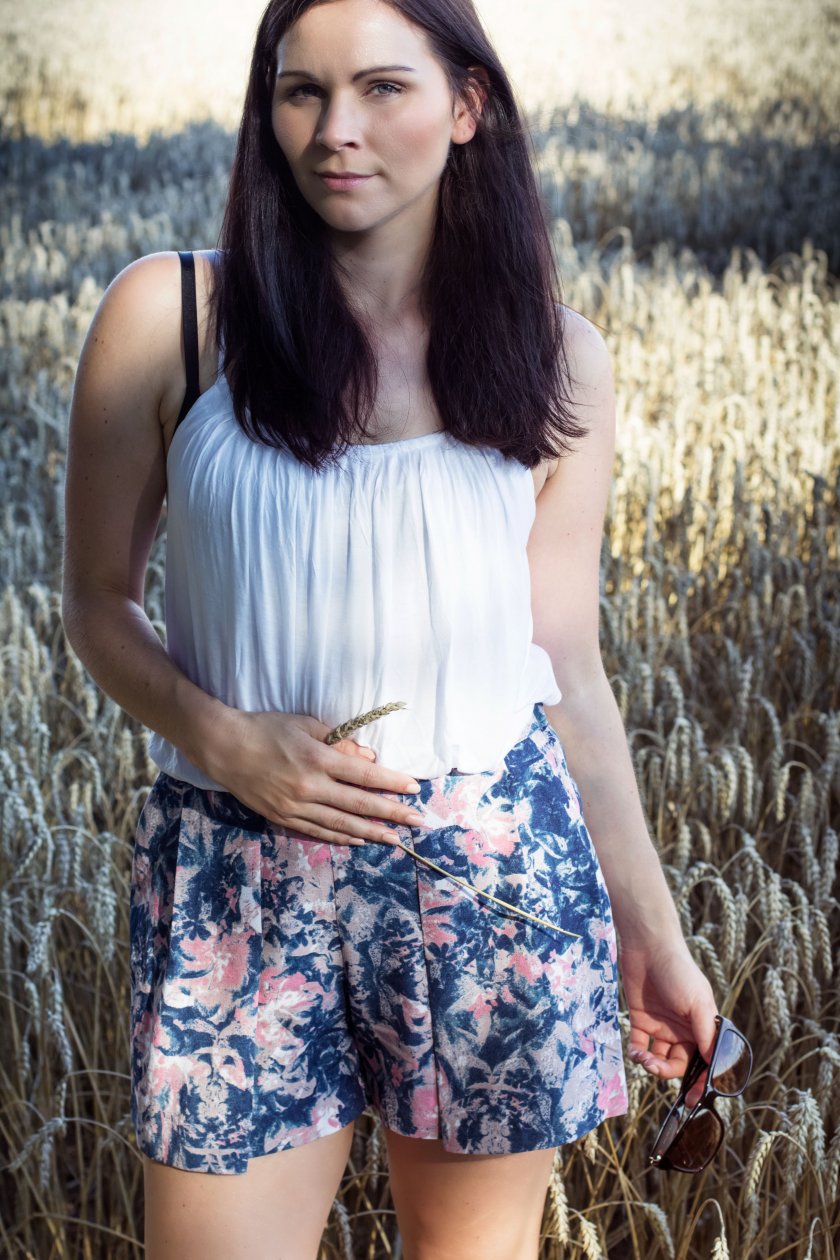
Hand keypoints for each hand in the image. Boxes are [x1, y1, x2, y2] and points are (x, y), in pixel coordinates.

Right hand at [203, 709, 424, 846]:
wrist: (225, 747)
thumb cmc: (268, 728)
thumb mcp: (307, 725)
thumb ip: (340, 743)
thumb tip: (369, 760)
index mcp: (318, 759)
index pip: (365, 775)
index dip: (392, 783)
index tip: (414, 789)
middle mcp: (310, 787)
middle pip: (360, 804)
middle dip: (392, 814)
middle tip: (418, 822)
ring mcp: (296, 806)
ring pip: (342, 824)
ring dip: (372, 832)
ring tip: (395, 839)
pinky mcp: (283, 817)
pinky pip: (318, 831)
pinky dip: (341, 837)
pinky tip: (360, 840)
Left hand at [618, 936, 719, 1106]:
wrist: (648, 947)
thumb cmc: (679, 972)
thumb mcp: (698, 1001)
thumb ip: (706, 1033)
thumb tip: (714, 1063)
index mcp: (702, 1027)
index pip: (704, 1062)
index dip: (700, 1082)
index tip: (694, 1100)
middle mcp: (682, 1030)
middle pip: (679, 1064)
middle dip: (668, 1072)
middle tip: (655, 1067)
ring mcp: (661, 1026)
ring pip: (659, 1058)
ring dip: (651, 1065)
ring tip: (643, 1059)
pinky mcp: (641, 1020)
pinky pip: (640, 1045)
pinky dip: (637, 1054)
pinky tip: (635, 1053)